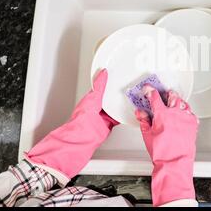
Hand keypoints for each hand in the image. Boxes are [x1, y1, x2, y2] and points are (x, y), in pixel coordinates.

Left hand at [26, 69, 118, 184]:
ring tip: (128, 98)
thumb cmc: (82, 119)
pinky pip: (118, 119)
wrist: (83, 137)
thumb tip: (103, 72)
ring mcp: (103, 117)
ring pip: (114, 109)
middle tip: (125, 87)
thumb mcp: (93, 97)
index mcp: (92, 100)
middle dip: (116, 95)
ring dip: (120, 105)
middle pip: (109, 99)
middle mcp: (97, 108)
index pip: (101, 89)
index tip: (115, 77)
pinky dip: (122, 116)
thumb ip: (99, 85)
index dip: (108, 83)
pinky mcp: (108, 125)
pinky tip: (127, 112)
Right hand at [135, 85, 198, 205]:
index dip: (150, 91)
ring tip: (173, 104)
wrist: (174, 162)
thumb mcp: (147, 135)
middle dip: (166, 93)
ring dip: (177, 101)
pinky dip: (185, 111)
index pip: (154, 97)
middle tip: (163, 95)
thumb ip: (144, 120)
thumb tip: (140, 112)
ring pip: (183, 102)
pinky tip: (182, 114)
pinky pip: (190, 113)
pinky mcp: (193, 124)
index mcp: (162, 115)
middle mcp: (175, 113)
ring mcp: (185, 118)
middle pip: (172, 95)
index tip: (148, 89)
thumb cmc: (162, 152)